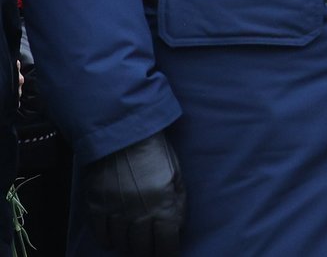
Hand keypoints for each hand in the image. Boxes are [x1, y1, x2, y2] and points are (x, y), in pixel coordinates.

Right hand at [83, 131, 184, 256]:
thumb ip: (178, 203)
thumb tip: (177, 227)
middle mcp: (138, 215)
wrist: (122, 134)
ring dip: (128, 245)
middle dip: (148, 252)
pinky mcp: (95, 207)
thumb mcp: (176, 175)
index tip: (166, 252)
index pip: (166, 243)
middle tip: (149, 249)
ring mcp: (114, 213)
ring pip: (120, 244)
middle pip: (141, 249)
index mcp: (163, 206)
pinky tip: (114, 236)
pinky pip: (100, 234)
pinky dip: (107, 239)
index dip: (167, 252)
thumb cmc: (155, 152)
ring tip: (133, 241)